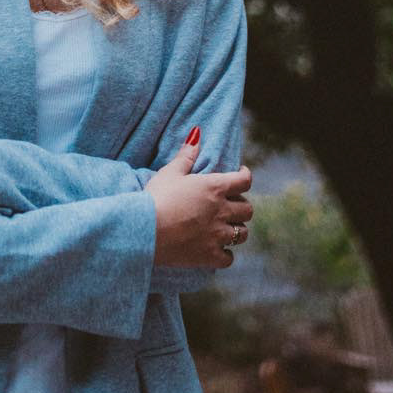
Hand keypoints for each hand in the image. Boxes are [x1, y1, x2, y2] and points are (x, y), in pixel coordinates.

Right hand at [145, 134, 252, 269]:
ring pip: (242, 234)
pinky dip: (225, 254)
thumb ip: (186, 155)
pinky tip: (217, 250)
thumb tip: (197, 134)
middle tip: (231, 204)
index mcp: (215, 188)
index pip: (244, 180)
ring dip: (236, 229)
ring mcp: (217, 235)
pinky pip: (229, 258)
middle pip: (248, 209)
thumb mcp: (170, 172)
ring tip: (226, 227)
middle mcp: (221, 211)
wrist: (144, 230)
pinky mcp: (209, 256)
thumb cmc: (156, 197)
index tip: (241, 174)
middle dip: (241, 205)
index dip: (245, 176)